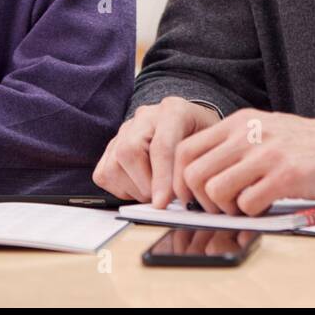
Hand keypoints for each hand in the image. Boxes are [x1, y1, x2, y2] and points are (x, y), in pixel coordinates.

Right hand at [93, 97, 221, 205]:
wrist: (191, 126)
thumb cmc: (202, 139)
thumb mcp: (210, 147)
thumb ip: (196, 166)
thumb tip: (183, 198)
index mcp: (174, 110)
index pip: (161, 146)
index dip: (162, 178)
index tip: (163, 203)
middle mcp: (145, 117)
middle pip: (129, 152)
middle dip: (145, 184)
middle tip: (162, 199)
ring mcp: (125, 130)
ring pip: (113, 165)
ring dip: (134, 189)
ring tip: (155, 191)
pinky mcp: (111, 146)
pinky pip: (104, 174)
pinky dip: (121, 189)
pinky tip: (141, 186)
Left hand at [174, 110, 314, 215]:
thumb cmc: (311, 145)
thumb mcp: (267, 131)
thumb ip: (235, 147)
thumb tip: (200, 177)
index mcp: (240, 122)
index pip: (184, 149)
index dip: (179, 180)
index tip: (190, 197)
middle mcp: (249, 133)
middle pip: (193, 174)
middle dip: (201, 200)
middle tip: (221, 207)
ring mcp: (268, 153)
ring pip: (215, 190)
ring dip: (226, 208)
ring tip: (245, 205)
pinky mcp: (287, 175)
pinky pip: (247, 204)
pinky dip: (251, 213)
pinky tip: (266, 205)